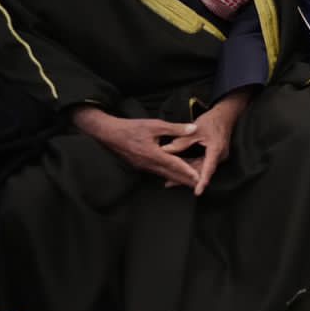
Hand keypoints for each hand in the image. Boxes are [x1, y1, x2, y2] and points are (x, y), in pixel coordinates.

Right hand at [71, 105, 200, 188]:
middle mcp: (149, 164)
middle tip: (200, 186)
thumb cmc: (132, 128)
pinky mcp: (141, 166)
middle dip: (185, 180)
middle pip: (171, 174)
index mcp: (154, 154)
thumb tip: (194, 128)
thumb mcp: (155, 125)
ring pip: (164, 175)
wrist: (109, 134)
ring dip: (177, 179)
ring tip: (191, 182)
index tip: (199, 178)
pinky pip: (157, 172)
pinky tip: (174, 175)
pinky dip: (168, 174)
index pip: (174, 165)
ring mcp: (144, 167)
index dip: (187, 171)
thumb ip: (175, 128)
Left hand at [161, 90, 251, 194]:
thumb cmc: (212, 121)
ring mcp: (218, 156)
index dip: (202, 181)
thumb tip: (165, 150)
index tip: (198, 191)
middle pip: (202, 171)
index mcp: (216, 149)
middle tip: (169, 183)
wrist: (225, 116)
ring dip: (188, 173)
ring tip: (170, 180)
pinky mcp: (214, 155)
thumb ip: (181, 141)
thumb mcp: (195, 130)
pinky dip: (191, 167)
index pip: (208, 168)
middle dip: (186, 178)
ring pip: (201, 168)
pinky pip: (202, 163)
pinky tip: (180, 169)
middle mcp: (219, 156)